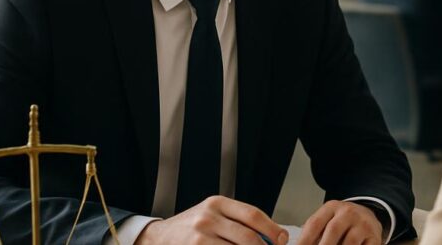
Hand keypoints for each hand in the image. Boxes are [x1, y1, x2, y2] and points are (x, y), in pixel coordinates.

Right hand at [134, 196, 288, 244]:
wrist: (159, 237)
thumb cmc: (192, 228)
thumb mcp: (214, 215)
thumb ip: (239, 221)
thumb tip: (273, 235)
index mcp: (217, 203)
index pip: (253, 214)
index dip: (272, 228)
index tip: (282, 239)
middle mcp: (208, 216)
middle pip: (248, 236)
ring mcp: (200, 235)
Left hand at [298, 200, 382, 244]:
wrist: (368, 217)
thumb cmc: (342, 222)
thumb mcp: (327, 220)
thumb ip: (313, 232)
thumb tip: (300, 244)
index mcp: (332, 207)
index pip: (315, 223)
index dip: (305, 240)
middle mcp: (348, 212)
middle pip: (333, 230)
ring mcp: (363, 224)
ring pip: (349, 242)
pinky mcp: (375, 237)